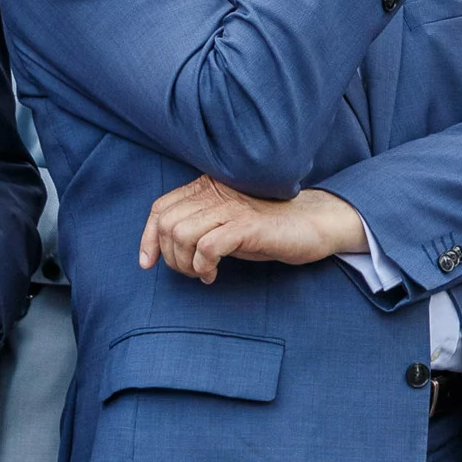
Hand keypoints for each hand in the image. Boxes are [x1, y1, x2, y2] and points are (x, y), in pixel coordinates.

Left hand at [138, 177, 366, 283]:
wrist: (314, 223)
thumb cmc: (269, 227)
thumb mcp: (226, 222)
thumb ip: (197, 224)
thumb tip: (160, 247)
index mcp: (209, 187)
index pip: (160, 208)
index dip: (147, 238)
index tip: (149, 263)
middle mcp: (217, 191)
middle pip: (166, 223)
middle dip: (169, 256)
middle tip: (190, 271)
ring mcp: (233, 207)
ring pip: (181, 234)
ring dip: (184, 263)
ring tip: (202, 273)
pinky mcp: (248, 225)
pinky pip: (206, 246)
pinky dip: (203, 266)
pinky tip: (214, 274)